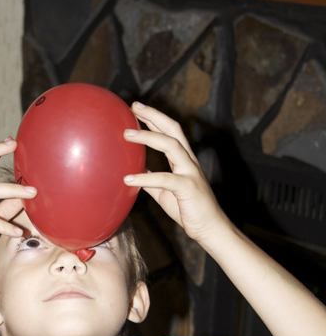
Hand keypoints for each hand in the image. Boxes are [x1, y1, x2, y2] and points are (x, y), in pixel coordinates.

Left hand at [123, 104, 226, 244]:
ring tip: (126, 135)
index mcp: (184, 160)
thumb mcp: (165, 192)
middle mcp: (189, 161)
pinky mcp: (188, 188)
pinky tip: (128, 179)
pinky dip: (146, 178)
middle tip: (134, 107)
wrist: (209, 228)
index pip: (170, 132)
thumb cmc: (188, 209)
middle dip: (154, 116)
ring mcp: (190, 173)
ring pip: (171, 146)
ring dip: (148, 138)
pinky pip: (165, 179)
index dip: (154, 118)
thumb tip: (134, 172)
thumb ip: (151, 180)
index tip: (137, 109)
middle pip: (173, 130)